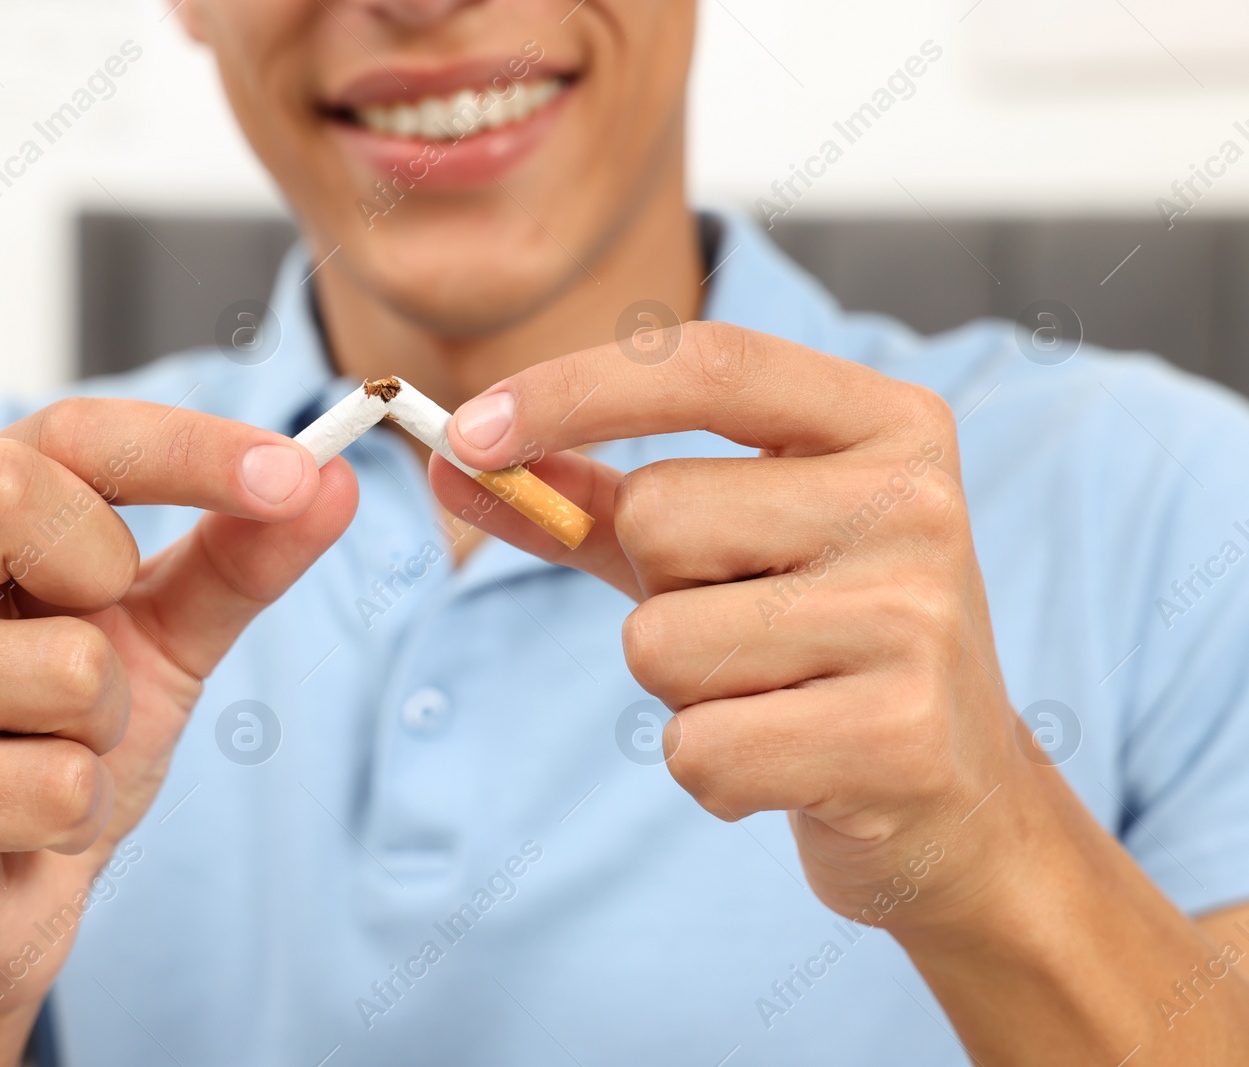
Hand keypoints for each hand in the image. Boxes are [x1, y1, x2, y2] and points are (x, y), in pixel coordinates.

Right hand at [0, 398, 355, 1033]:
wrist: (4, 896)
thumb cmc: (68, 739)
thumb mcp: (169, 634)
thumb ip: (242, 558)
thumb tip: (333, 480)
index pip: (66, 434)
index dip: (187, 447)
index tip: (296, 473)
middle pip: (7, 491)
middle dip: (109, 578)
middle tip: (104, 644)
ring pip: (69, 668)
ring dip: (111, 730)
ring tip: (60, 754)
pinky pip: (54, 789)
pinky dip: (83, 814)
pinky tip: (28, 826)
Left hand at [435, 321, 1033, 930]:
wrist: (955, 798)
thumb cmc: (817, 650)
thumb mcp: (717, 554)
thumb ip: (592, 502)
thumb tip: (454, 463)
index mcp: (884, 426)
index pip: (706, 364)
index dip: (571, 389)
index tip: (467, 432)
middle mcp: (916, 503)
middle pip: (662, 517)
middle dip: (657, 592)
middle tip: (746, 631)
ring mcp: (917, 619)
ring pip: (663, 643)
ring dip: (682, 692)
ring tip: (774, 699)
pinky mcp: (899, 737)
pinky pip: (699, 749)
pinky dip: (712, 773)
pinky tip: (790, 765)